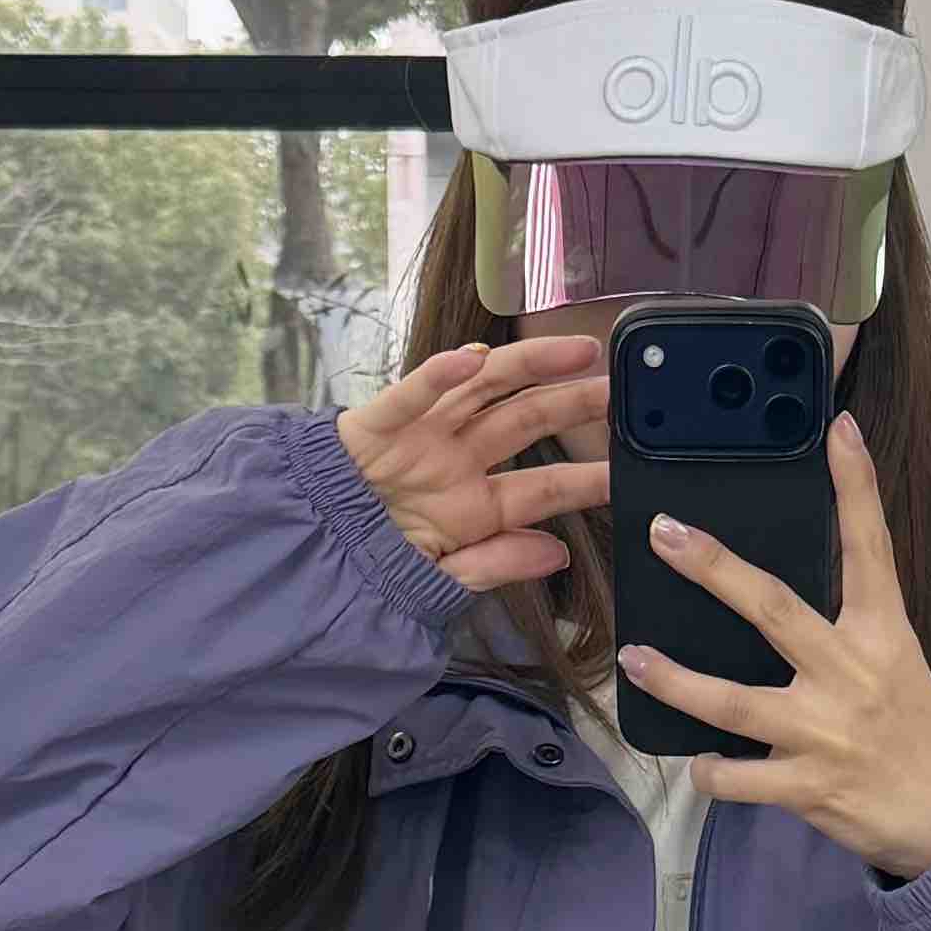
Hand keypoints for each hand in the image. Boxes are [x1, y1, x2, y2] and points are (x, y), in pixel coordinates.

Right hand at [337, 335, 611, 594]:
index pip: (543, 486)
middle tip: (617, 387)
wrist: (302, 564)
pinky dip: (436, 377)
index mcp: (475, 504)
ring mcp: (420, 438)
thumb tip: (557, 555)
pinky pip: (409, 398)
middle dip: (573, 402)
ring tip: (575, 351)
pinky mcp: (374, 427)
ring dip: (530, 366)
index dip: (586, 477)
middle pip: (525, 420)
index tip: (629, 469)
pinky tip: (470, 361)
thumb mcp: (439, 579)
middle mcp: (455, 461)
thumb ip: (496, 565)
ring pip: (483, 389)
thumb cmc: (368, 570)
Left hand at [619, 412, 930, 879]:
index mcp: (881, 633)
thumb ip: (846, 625)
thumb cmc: (911, 732)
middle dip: (716, 570)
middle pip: (774, 609)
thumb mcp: (895, 661)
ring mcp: (826, 731)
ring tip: (634, 658)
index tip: (837, 430)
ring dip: (677, 680)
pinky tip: (698, 762)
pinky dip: (710, 771)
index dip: (855, 487)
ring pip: (735, 701)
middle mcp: (851, 672)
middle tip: (665, 533)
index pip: (869, 548)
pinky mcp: (808, 785)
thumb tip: (775, 596)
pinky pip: (738, 777)